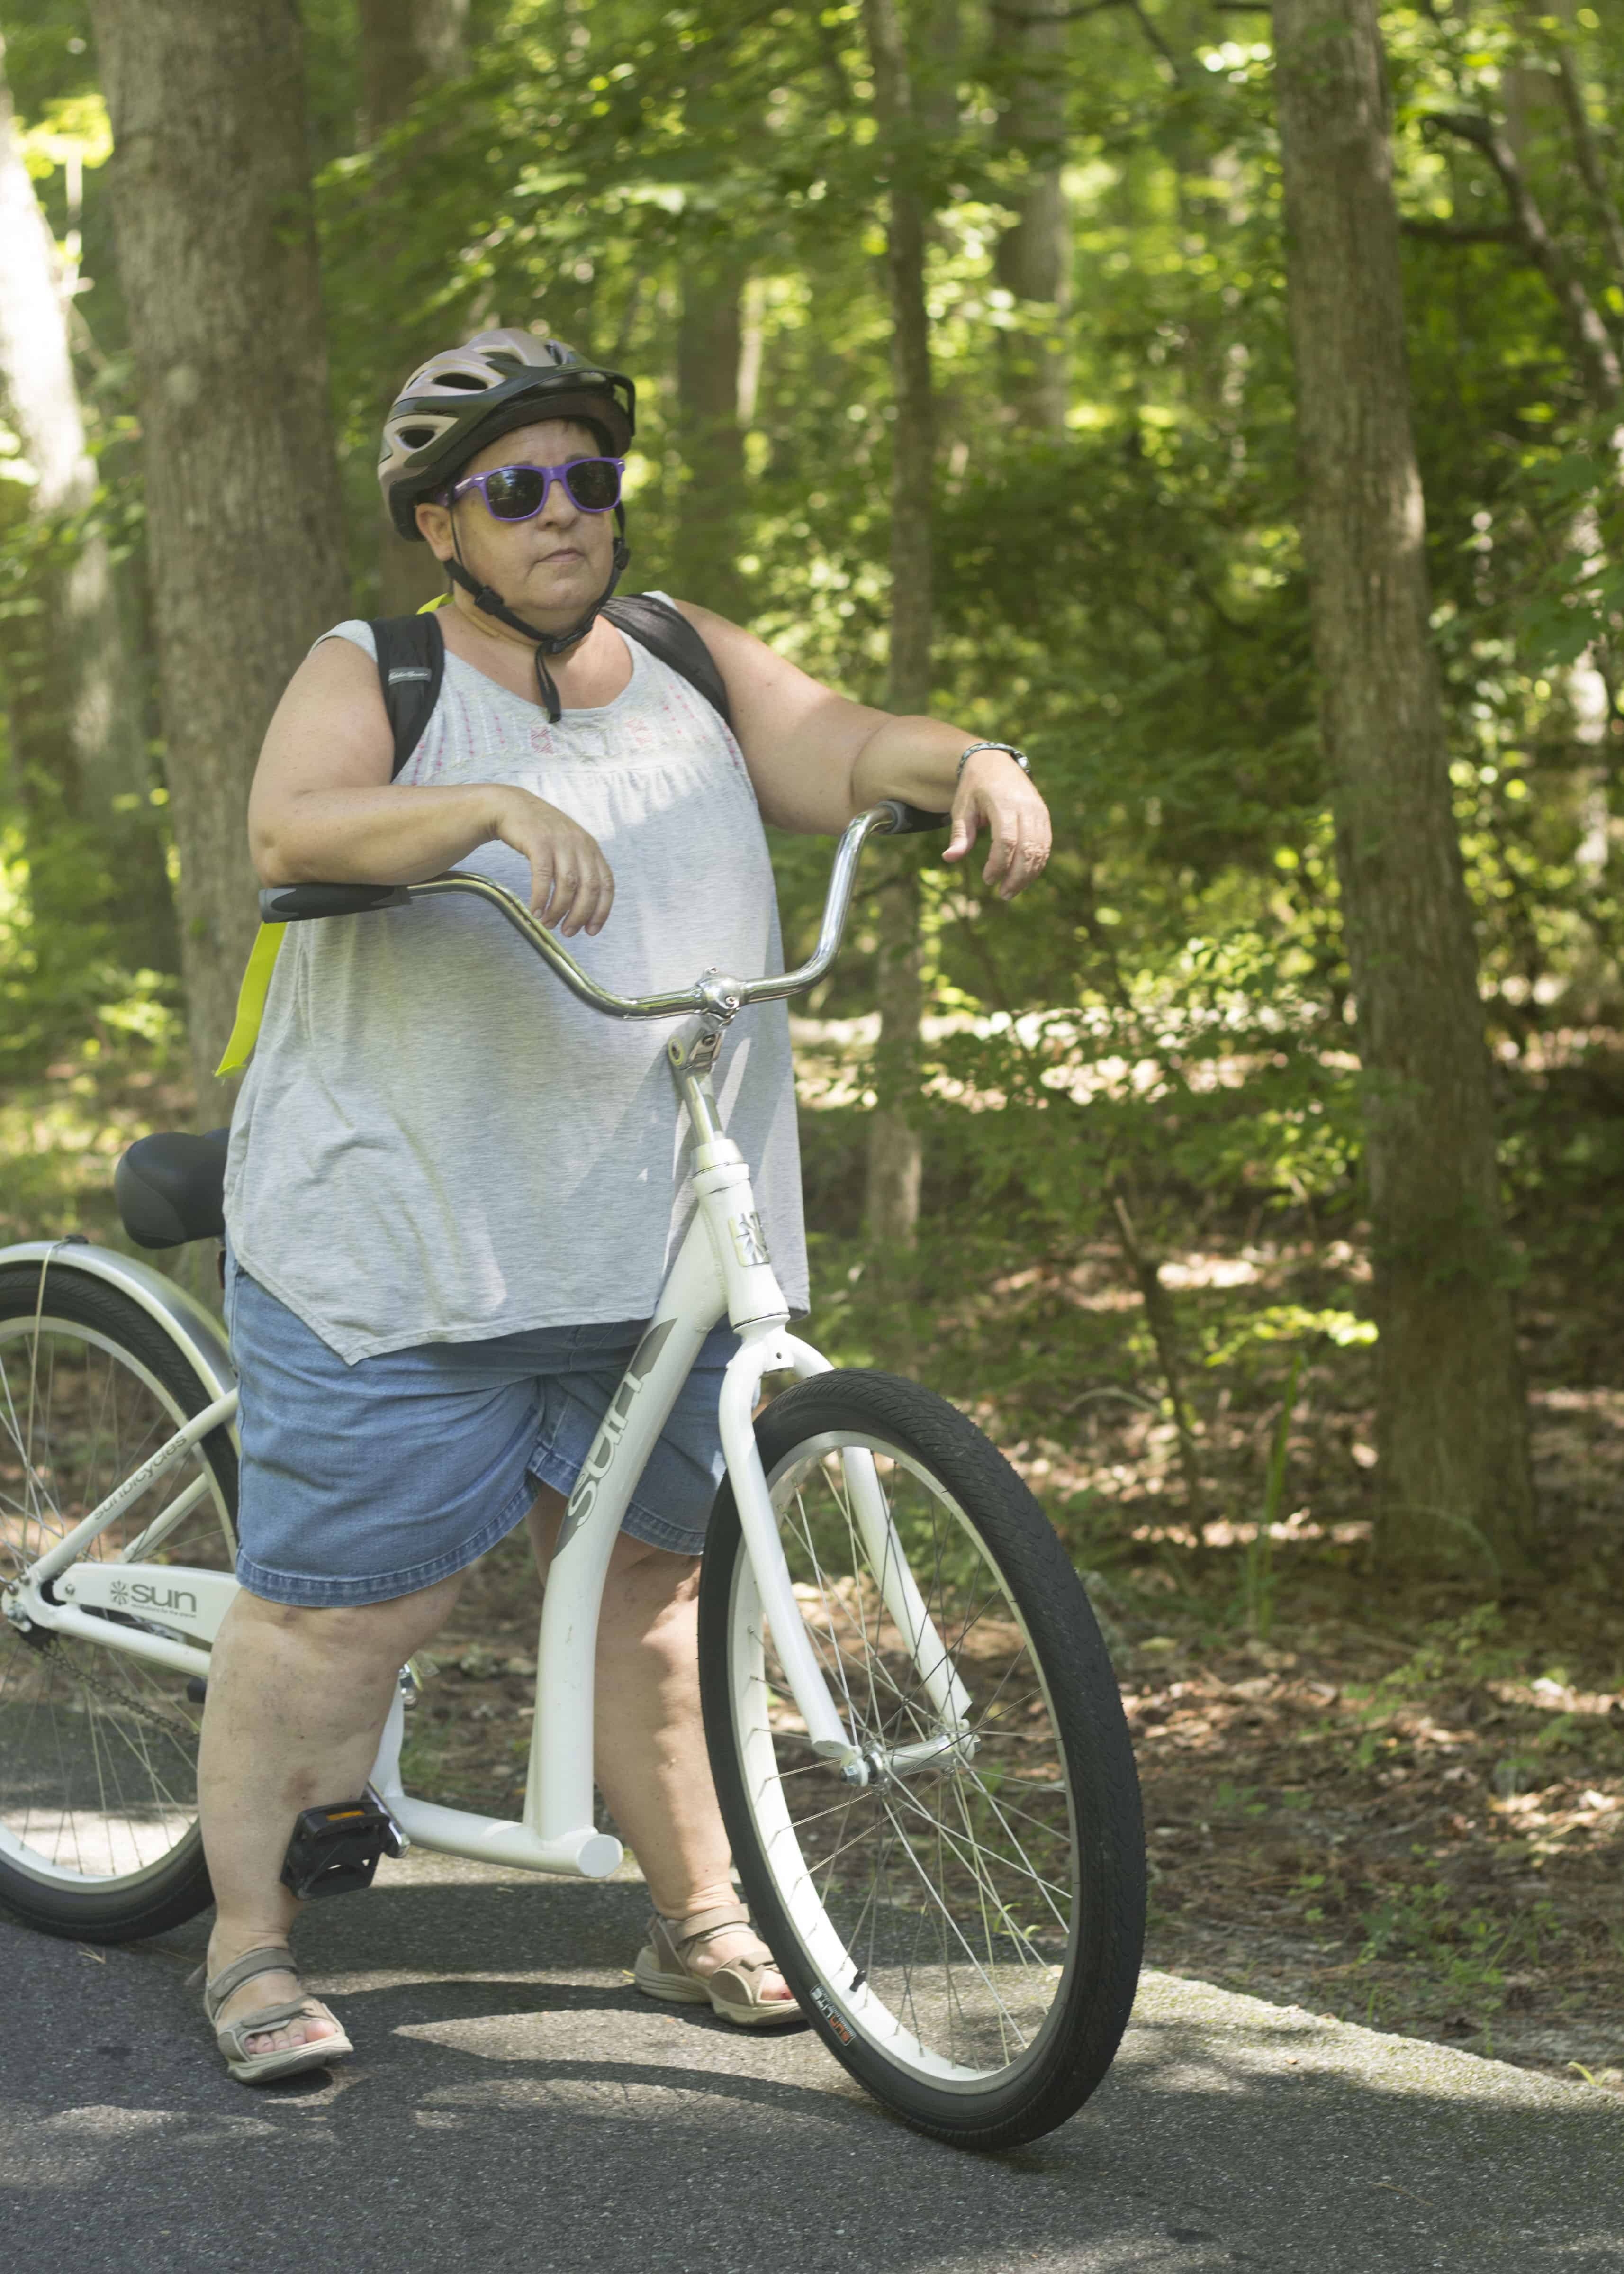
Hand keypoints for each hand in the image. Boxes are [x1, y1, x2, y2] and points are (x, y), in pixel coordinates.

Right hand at [490, 787, 614, 935]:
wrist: (511, 806)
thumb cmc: (539, 833)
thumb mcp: (567, 845)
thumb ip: (579, 868)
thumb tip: (585, 907)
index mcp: (591, 847)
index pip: (606, 884)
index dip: (601, 910)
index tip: (591, 931)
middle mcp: (580, 844)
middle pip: (589, 888)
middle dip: (580, 915)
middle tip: (568, 932)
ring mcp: (560, 842)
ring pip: (568, 885)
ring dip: (559, 910)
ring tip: (549, 924)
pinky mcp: (538, 842)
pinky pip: (543, 877)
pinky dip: (541, 898)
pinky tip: (535, 911)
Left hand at [942, 753, 1051, 900]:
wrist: (995, 762)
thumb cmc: (974, 789)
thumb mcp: (961, 808)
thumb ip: (959, 834)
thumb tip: (949, 858)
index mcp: (1003, 803)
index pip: (1006, 841)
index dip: (998, 864)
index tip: (987, 879)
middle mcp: (1025, 807)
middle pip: (1027, 849)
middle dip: (1016, 876)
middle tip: (1003, 895)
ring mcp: (1038, 811)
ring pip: (1040, 850)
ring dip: (1028, 875)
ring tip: (1011, 891)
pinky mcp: (1044, 816)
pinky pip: (1045, 845)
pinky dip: (1036, 865)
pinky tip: (1023, 878)